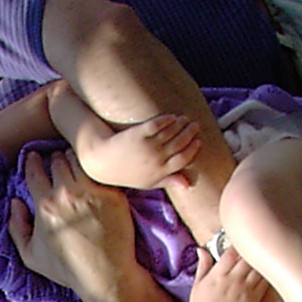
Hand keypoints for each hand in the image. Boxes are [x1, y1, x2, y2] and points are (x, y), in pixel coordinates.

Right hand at [8, 150, 136, 297]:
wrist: (105, 275)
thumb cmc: (68, 269)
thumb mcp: (30, 256)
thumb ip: (16, 227)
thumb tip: (15, 202)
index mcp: (44, 205)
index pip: (34, 169)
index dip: (33, 161)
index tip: (36, 159)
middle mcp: (66, 194)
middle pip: (57, 159)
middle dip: (56, 159)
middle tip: (59, 164)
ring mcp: (91, 192)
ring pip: (79, 159)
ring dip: (75, 159)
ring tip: (76, 166)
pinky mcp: (112, 193)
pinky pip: (101, 170)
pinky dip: (96, 168)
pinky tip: (96, 174)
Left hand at [76, 112, 201, 190]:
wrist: (103, 162)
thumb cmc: (127, 174)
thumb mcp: (148, 182)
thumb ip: (168, 181)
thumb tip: (188, 184)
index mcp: (159, 172)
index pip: (184, 159)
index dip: (193, 149)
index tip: (197, 141)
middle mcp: (155, 160)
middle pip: (180, 143)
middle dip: (190, 133)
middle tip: (194, 125)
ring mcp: (147, 146)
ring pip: (171, 132)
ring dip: (181, 124)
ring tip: (184, 119)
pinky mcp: (138, 134)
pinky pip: (157, 124)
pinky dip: (167, 119)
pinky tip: (171, 117)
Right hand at [188, 245, 271, 301]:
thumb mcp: (197, 286)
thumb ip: (203, 266)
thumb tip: (201, 249)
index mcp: (217, 275)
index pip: (232, 252)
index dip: (238, 244)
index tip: (240, 241)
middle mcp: (232, 280)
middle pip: (248, 256)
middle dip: (252, 250)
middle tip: (255, 246)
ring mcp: (245, 290)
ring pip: (259, 267)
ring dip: (262, 260)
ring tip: (264, 255)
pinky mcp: (254, 300)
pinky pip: (265, 281)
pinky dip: (268, 273)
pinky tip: (269, 269)